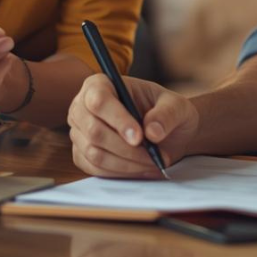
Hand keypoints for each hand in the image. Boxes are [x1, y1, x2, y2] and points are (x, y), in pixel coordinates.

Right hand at [68, 75, 199, 178]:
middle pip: (94, 130)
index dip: (118, 120)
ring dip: (126, 164)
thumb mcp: (176, 106)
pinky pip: (95, 169)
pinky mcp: (82, 154)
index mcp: (101, 84)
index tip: (139, 137)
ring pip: (95, 153)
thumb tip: (152, 132)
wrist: (168, 132)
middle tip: (152, 156)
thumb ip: (166, 114)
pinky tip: (141, 169)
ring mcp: (80, 132)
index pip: (99, 100)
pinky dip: (120, 173)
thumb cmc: (167, 111)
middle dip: (125, 148)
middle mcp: (83, 106)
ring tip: (152, 163)